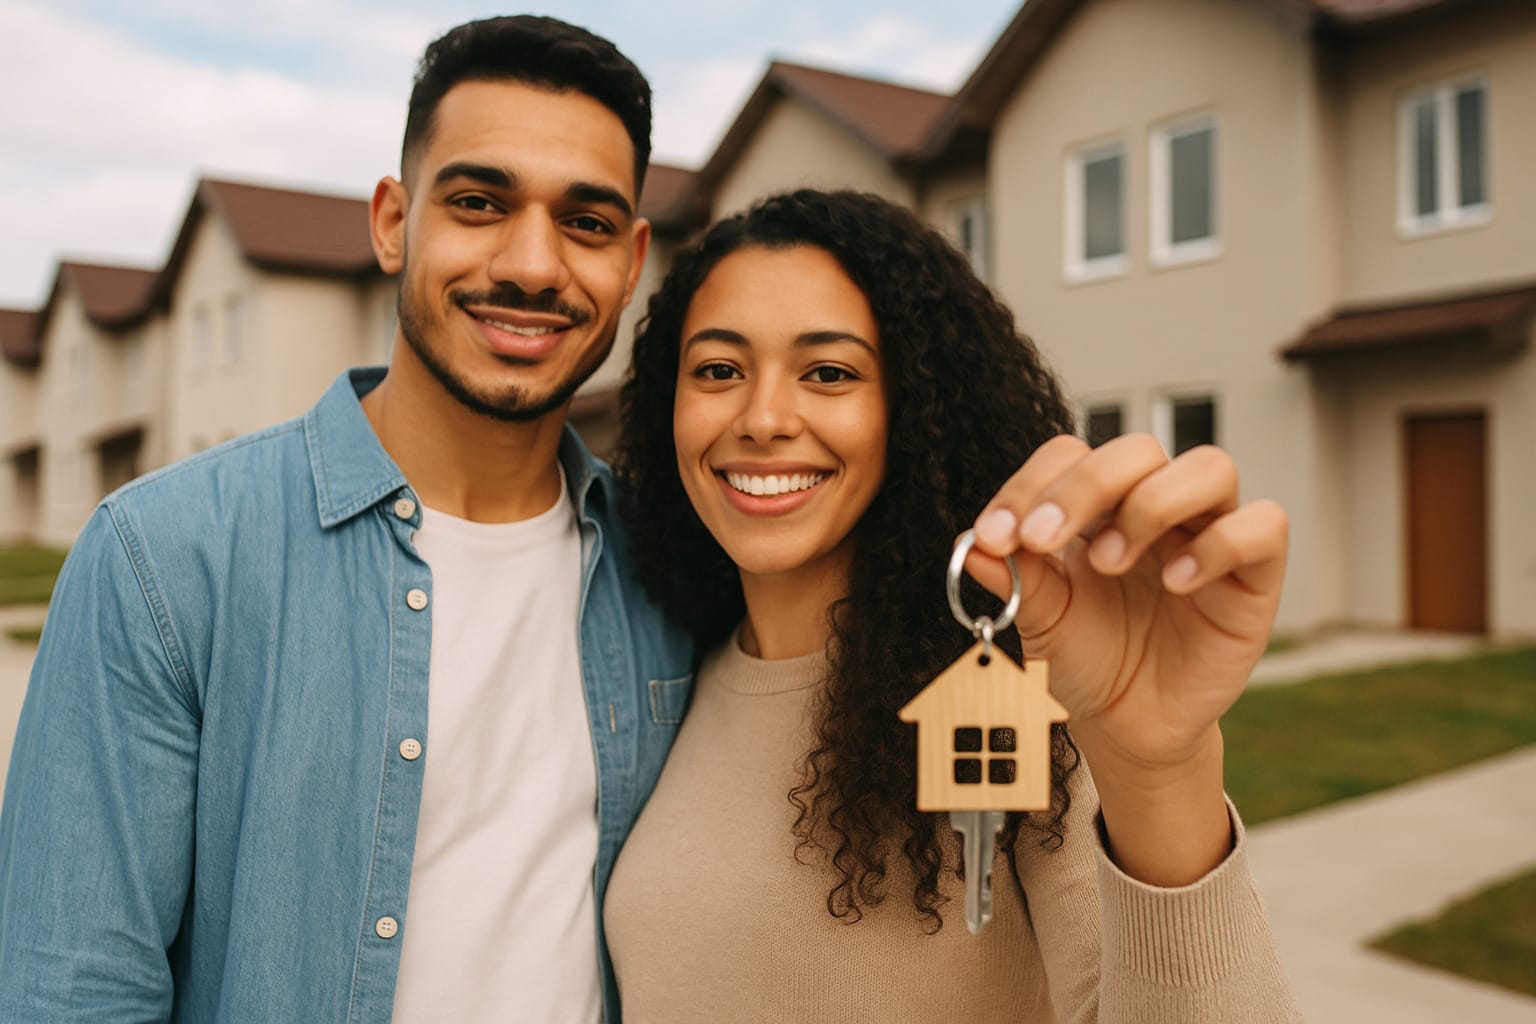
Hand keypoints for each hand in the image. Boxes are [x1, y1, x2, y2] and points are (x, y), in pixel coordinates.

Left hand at [965, 433, 1286, 774]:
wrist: (1130, 728)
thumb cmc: (1087, 662)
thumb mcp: (1043, 621)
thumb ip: (1018, 578)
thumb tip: (974, 546)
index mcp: (1098, 506)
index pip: (1071, 455)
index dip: (1030, 485)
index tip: (993, 536)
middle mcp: (1157, 506)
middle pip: (1137, 450)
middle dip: (1082, 487)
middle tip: (1041, 540)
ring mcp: (1210, 533)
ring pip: (1209, 467)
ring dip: (1152, 504)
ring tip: (1109, 562)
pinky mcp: (1255, 575)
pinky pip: (1262, 526)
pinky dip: (1218, 545)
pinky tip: (1174, 583)